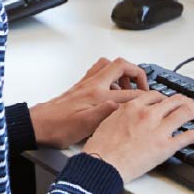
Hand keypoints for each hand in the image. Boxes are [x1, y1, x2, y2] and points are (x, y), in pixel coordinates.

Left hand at [29, 57, 151, 147]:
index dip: (146, 96)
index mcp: (96, 96)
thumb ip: (104, 113)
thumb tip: (121, 104)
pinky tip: (111, 91)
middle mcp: (91, 85)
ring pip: (108, 65)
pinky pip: (99, 72)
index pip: (129, 91)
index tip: (157, 102)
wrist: (36, 125)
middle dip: (137, 72)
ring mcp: (85, 84)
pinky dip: (110, 76)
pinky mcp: (80, 87)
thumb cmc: (57, 128)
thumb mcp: (83, 127)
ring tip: (129, 87)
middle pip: (120, 65)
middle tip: (144, 86)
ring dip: (123, 72)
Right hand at [81, 92, 193, 182]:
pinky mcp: (166, 146)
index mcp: (132, 107)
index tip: (168, 100)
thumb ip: (121, 114)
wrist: (102, 164)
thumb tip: (125, 113)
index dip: (164, 97)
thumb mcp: (107, 122)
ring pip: (185, 113)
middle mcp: (148, 114)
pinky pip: (189, 136)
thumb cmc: (101, 147)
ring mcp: (159, 129)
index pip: (154, 95)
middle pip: (173, 101)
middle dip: (185, 100)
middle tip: (190, 102)